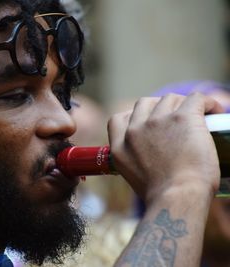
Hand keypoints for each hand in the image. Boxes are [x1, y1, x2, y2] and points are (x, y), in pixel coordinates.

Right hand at [108, 93, 223, 203]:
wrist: (177, 197)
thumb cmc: (161, 196)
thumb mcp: (132, 177)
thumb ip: (134, 160)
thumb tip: (151, 157)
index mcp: (120, 146)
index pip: (118, 119)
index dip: (133, 117)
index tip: (147, 123)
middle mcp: (134, 130)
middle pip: (145, 103)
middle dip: (159, 107)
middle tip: (176, 120)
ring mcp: (156, 121)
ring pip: (170, 98)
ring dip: (183, 105)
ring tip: (199, 117)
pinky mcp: (182, 117)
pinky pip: (196, 98)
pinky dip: (207, 103)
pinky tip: (215, 110)